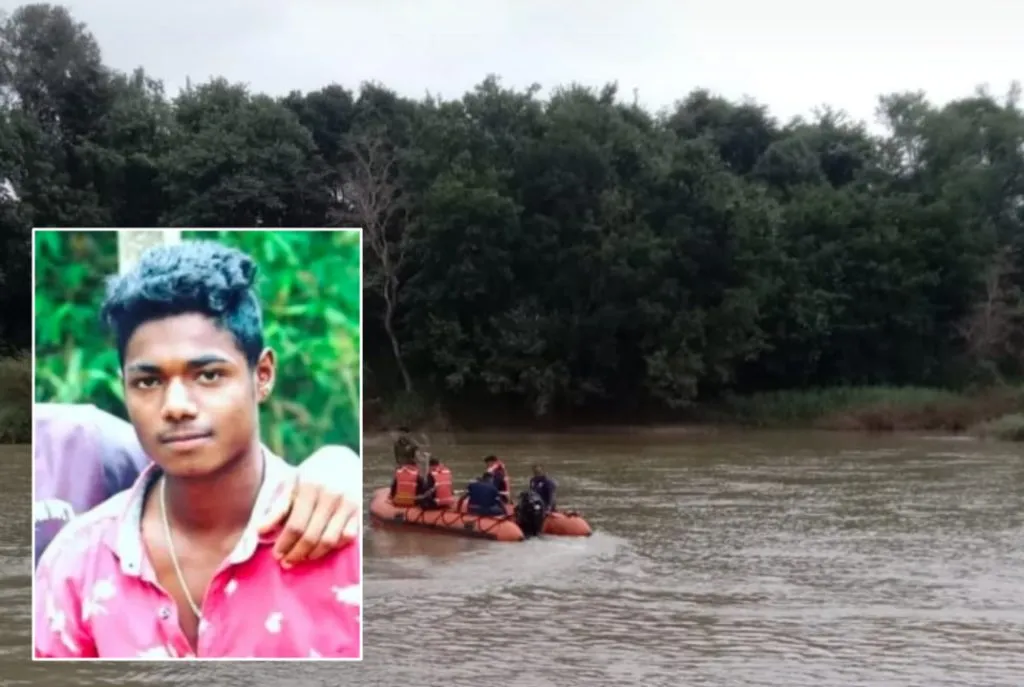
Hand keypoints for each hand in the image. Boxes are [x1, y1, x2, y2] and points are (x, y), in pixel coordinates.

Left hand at [258, 445, 360, 566]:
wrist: (344, 458)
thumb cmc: (313, 474)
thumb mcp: (293, 484)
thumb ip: (278, 507)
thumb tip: (260, 531)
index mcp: (310, 486)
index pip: (295, 526)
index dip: (285, 544)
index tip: (277, 554)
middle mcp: (331, 495)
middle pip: (311, 536)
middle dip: (296, 553)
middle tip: (287, 561)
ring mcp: (348, 503)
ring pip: (329, 541)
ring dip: (314, 554)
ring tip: (303, 557)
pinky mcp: (359, 510)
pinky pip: (347, 537)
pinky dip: (335, 547)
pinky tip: (323, 548)